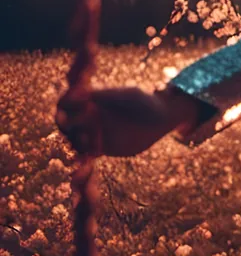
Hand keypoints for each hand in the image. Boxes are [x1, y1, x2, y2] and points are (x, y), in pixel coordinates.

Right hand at [56, 86, 202, 157]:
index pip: (67, 101)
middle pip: (65, 121)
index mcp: (90, 100)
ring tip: (84, 137)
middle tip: (65, 121)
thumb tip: (85, 94)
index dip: (63, 103)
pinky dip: (82, 157)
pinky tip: (84, 160)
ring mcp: (93, 133)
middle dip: (64, 122)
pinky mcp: (101, 148)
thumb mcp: (129, 95)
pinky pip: (86, 154)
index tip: (65, 105)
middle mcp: (87, 117)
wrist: (161, 119)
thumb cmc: (146, 101)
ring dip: (74, 139)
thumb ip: (108, 95)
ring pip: (73, 139)